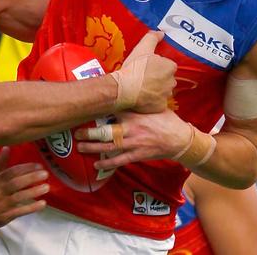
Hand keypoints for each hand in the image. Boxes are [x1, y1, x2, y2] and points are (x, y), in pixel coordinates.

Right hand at [0, 147, 48, 231]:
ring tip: (46, 187)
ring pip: (18, 197)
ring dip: (33, 192)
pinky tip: (42, 204)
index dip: (25, 168)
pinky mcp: (6, 216)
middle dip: (30, 178)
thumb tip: (7, 147)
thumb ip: (0, 163)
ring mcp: (2, 204)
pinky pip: (19, 212)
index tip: (38, 165)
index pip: (11, 172)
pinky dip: (31, 208)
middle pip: (15, 183)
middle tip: (45, 174)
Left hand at [75, 110, 189, 169]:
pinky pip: (120, 160)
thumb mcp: (153, 106)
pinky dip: (107, 163)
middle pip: (107, 131)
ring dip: (93, 147)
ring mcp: (134, 144)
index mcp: (135, 115)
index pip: (113, 110)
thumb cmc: (166, 120)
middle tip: (76, 131)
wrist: (180, 140)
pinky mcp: (138, 155)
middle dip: (90, 132)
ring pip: (110, 146)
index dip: (99, 110)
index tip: (86, 109)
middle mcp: (132, 129)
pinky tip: (96, 164)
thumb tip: (124, 92)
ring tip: (80, 146)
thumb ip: (138, 102)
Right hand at [112, 31, 176, 112]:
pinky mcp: (160, 107)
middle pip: (166, 78)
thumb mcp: (142, 48)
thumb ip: (153, 37)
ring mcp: (166, 95)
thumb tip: (161, 32)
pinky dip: (152, 101)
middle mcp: (172, 81)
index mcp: (170, 67)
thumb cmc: (134, 68)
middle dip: (158, 78)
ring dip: (156, 90)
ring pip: (163, 91)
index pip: (167, 65)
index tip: (146, 67)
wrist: (123, 88)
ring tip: (141, 88)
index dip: (156, 66)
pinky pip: (158, 103)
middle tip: (143, 77)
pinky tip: (142, 98)